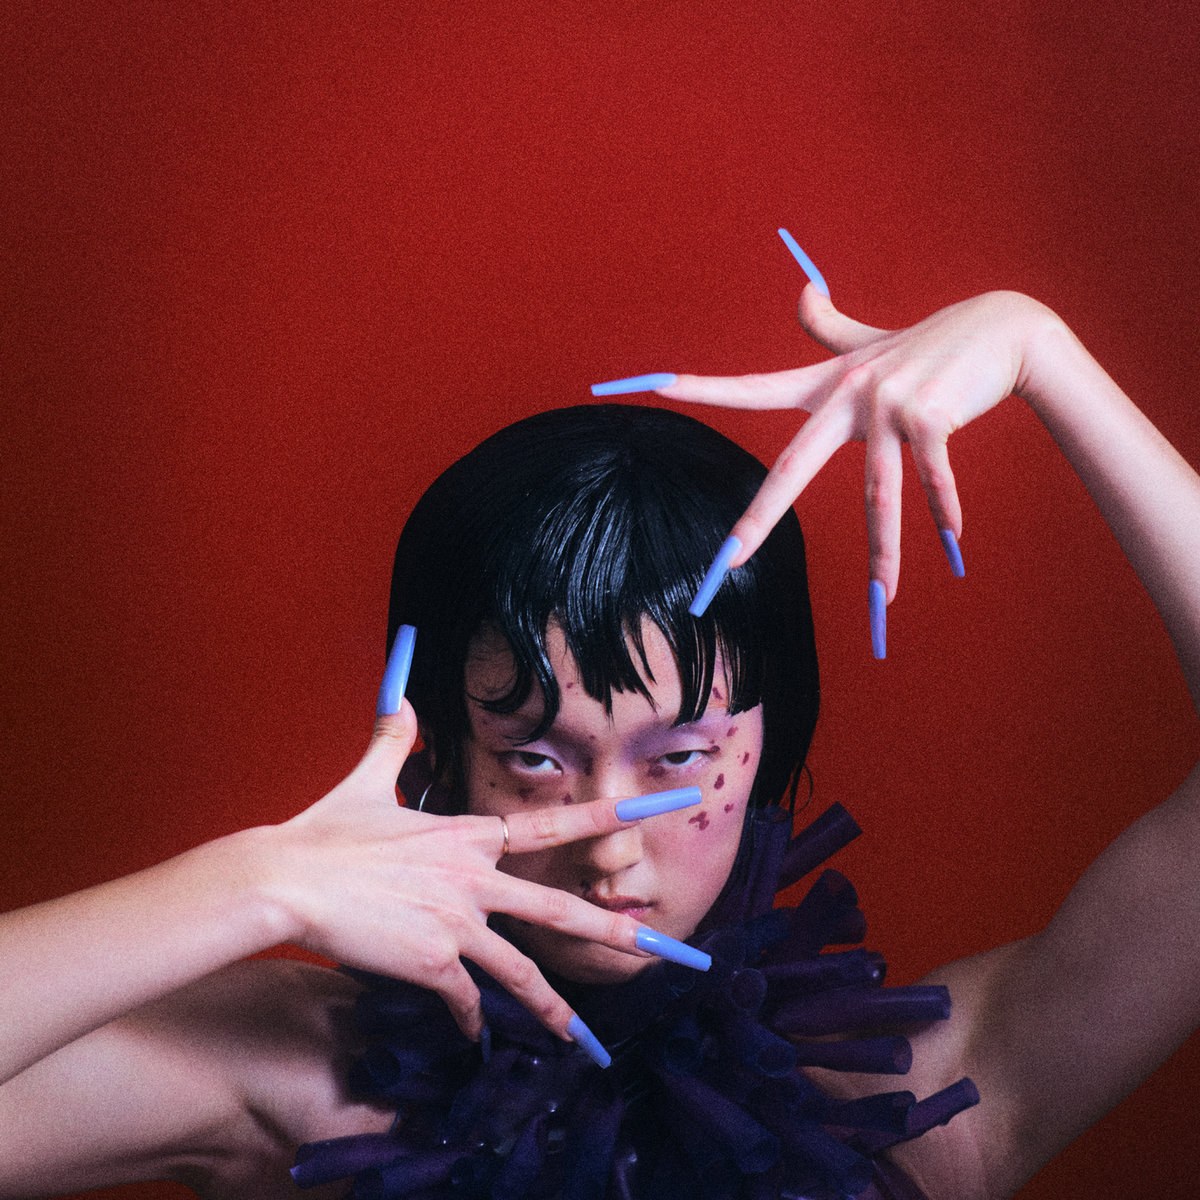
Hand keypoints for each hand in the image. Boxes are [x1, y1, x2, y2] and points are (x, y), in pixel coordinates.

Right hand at [261, 700, 693, 1046]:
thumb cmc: (324, 832)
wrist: (285, 881)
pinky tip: (472, 1036)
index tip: (658, 810)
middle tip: (669, 950)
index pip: (554, 822)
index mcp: (468, 835)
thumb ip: (395, 738)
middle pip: (560, 909)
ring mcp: (456, 922)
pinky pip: (464, 1000)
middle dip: (617, 931)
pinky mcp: (431, 963)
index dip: (609, 815)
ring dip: (556, 1010)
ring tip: (585, 1040)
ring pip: (522, 972)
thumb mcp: (368, 780)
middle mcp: (474, 878)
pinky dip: (470, 1020)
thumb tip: (401, 693)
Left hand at [662, 288, 1056, 646]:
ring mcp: (889, 404)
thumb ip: (828, 326)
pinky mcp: (932, 414)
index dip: (707, 388)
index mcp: (828, 384)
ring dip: (885, 551)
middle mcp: (850, 395)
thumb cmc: (931, 344)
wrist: (1004, 327)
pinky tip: (952, 542)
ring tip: (884, 597)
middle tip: (727, 563)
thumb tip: (800, 287)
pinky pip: (932, 478)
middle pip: (794, 467)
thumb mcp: (871, 341)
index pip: (755, 388)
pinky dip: (942, 511)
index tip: (658, 384)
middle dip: (759, 519)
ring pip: (876, 493)